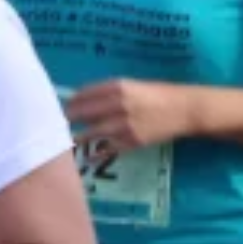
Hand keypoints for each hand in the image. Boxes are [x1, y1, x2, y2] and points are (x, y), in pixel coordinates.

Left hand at [64, 80, 190, 154]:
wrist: (184, 109)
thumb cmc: (159, 94)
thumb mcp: (134, 86)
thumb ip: (111, 92)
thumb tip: (86, 100)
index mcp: (118, 86)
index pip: (85, 93)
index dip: (71, 101)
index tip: (62, 106)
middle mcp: (118, 104)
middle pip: (84, 112)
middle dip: (68, 118)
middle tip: (58, 124)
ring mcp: (125, 124)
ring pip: (93, 132)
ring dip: (77, 137)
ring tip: (66, 141)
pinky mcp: (132, 141)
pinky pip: (108, 149)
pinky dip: (96, 154)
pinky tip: (87, 157)